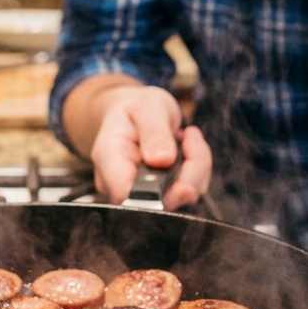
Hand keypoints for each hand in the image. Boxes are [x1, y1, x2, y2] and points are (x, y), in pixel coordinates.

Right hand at [89, 85, 211, 209]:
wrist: (137, 115)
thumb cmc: (138, 109)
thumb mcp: (147, 107)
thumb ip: (154, 131)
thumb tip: (162, 160)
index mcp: (109, 160)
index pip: (126, 195)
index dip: (155, 196)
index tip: (180, 177)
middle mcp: (121, 185)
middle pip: (159, 201)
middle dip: (188, 173)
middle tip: (190, 135)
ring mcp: (142, 195)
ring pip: (181, 198)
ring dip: (196, 167)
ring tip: (188, 135)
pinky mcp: (164, 196)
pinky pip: (191, 191)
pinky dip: (199, 168)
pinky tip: (190, 146)